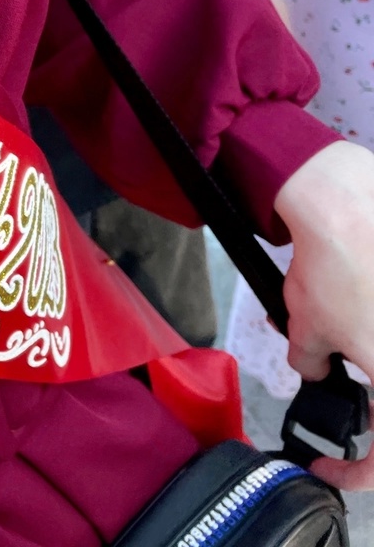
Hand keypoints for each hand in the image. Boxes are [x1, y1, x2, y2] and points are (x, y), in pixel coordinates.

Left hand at [275, 141, 373, 488]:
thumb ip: (314, 363)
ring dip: (369, 359)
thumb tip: (318, 369)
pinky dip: (370, 327)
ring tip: (342, 345)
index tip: (329, 469)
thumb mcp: (308, 327)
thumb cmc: (335, 264)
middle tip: (348, 404)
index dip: (359, 474)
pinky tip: (353, 310)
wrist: (348, 200)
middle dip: (373, 413)